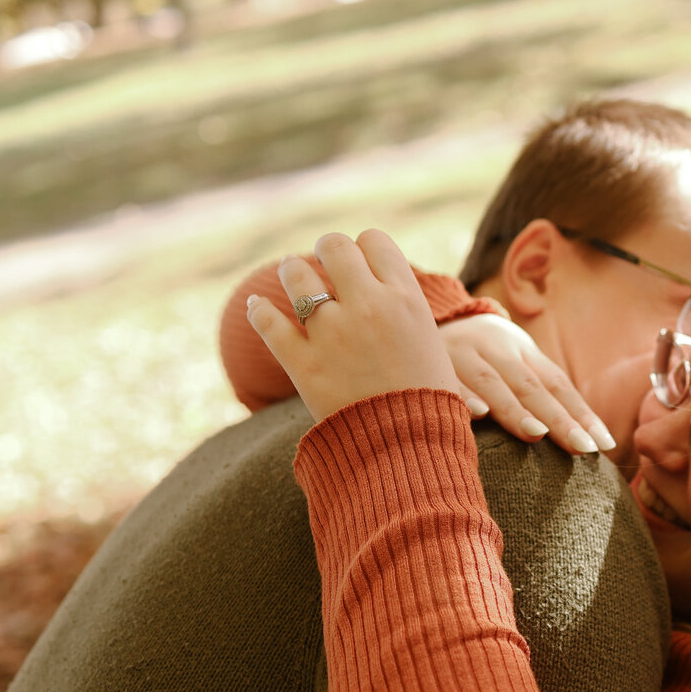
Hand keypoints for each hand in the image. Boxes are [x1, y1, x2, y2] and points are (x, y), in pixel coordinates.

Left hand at [245, 230, 463, 422]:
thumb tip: (395, 289)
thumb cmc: (429, 401)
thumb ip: (408, 310)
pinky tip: (256, 306)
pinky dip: (258, 311)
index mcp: (406, 299)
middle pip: (335, 246)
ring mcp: (333, 333)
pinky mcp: (303, 364)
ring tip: (292, 275)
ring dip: (292, 272)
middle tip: (325, 262)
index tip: (361, 263)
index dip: (365, 249)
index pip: (374, 240)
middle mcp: (369, 307)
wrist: (410, 451)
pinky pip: (268, 322)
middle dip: (327, 250)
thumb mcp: (434, 345)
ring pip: (296, 276)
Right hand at [442, 314, 614, 455]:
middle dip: (558, 418)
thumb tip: (581, 436)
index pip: (556, 383)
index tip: (602, 444)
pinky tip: (477, 414)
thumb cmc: (480, 353)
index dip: (580, 412)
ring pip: (493, 383)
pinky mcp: (431, 361)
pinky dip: (462, 396)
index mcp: (521, 349)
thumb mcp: (510, 360)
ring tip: (537, 434)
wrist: (421, 312)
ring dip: (514, 410)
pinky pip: (448, 380)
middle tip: (581, 447)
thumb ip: (538, 390)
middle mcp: (496, 348)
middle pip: (531, 386)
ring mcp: (462, 353)